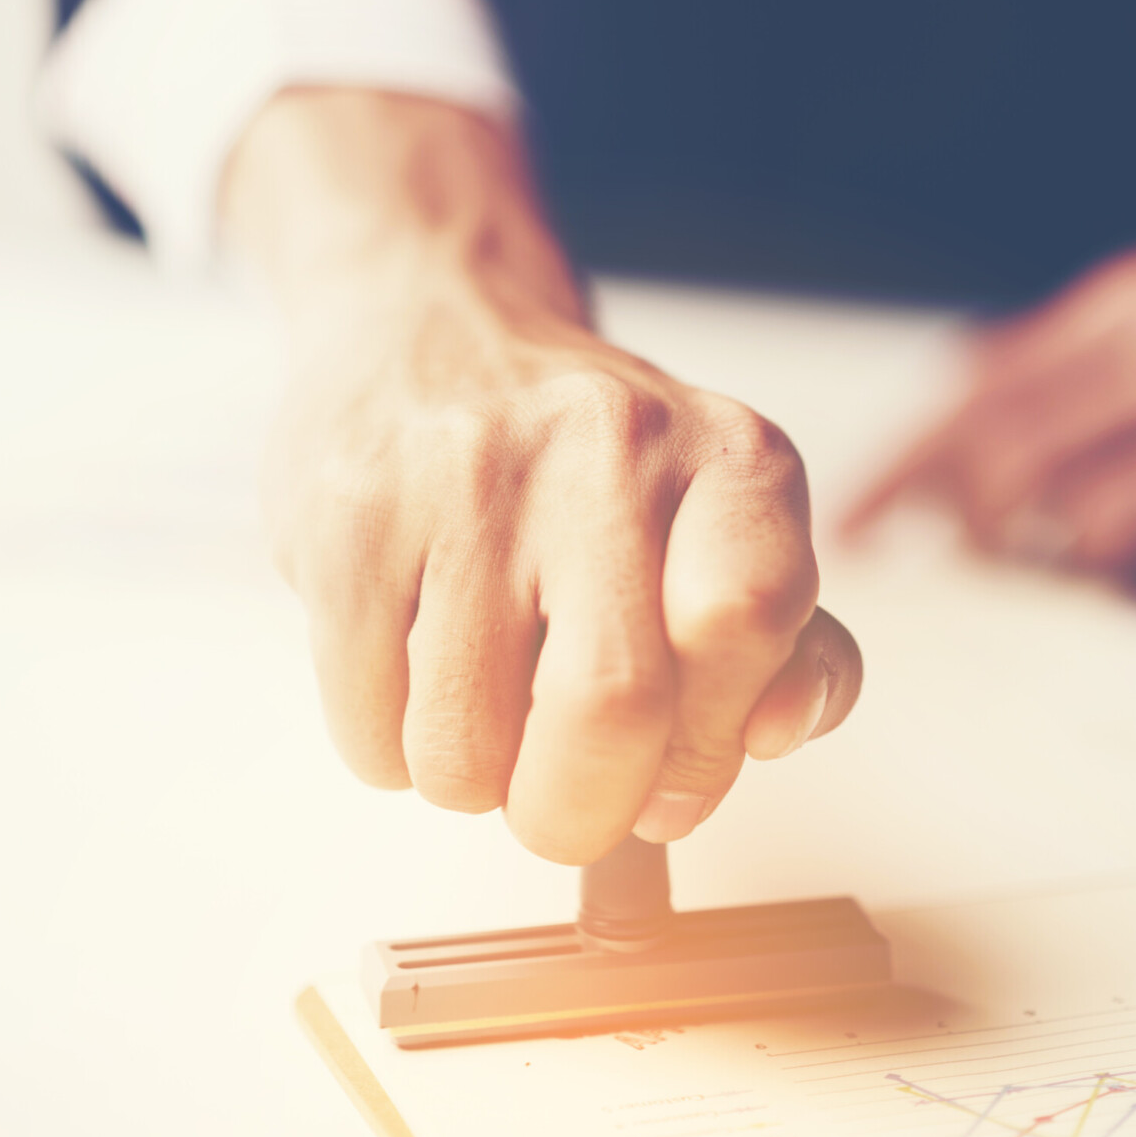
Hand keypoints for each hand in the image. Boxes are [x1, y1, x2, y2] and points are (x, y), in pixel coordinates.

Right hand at [225, 90, 860, 863]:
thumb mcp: (718, 525)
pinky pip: (367, 723)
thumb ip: (784, 646)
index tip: (673, 780)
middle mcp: (608, 440)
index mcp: (728, 454)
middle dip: (577, 813)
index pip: (752, 617)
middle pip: (611, 707)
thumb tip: (773, 734)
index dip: (713, 742)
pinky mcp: (351, 508)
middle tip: (561, 809)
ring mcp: (470, 469)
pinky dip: (388, 748)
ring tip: (479, 715)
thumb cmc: (592, 467)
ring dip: (471, 783)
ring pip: (466, 745)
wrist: (434, 323)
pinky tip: (411, 674)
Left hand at [844, 247, 1135, 599]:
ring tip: (1116, 555)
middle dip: (984, 525)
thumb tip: (939, 467)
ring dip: (1084, 563)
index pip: (983, 385)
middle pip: (1021, 458)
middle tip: (990, 550)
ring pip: (1098, 527)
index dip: (903, 467)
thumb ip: (1068, 374)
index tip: (851, 529)